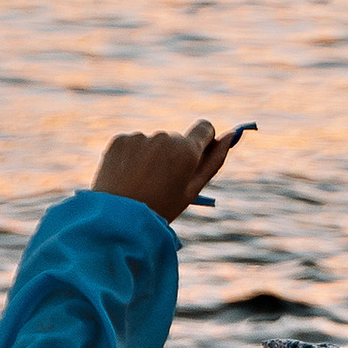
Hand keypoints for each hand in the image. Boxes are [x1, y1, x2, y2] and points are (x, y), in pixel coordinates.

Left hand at [88, 120, 243, 221]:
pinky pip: (132, 144)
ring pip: (153, 143)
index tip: (195, 155)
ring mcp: (139, 137)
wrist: (116, 219)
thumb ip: (214, 161)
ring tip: (140, 183)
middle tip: (160, 184)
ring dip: (151, 157)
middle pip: (176, 139)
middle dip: (173, 155)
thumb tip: (231, 135)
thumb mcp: (192, 190)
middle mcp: (164, 137)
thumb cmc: (160, 208)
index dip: (203, 141)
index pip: (205, 127)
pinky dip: (131, 156)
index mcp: (186, 150)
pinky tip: (126, 177)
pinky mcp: (119, 140)